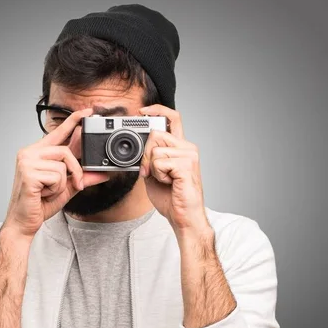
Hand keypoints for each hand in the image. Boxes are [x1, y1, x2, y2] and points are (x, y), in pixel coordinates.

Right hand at [3, 108, 109, 237]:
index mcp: (38, 153)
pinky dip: (55, 189)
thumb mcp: (67, 188)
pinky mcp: (28, 173)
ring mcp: (27, 162)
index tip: (87, 111)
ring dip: (62, 184)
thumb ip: (83, 177)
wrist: (23, 222)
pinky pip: (56, 176)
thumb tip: (102, 172)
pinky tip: (43, 194)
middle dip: (75, 170)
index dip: (73, 121)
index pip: (58, 132)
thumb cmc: (40, 204)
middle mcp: (30, 153)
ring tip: (48, 191)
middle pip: (65, 151)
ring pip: (62, 166)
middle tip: (76, 184)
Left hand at [139, 105, 208, 231]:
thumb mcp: (154, 173)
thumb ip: (149, 158)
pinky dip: (158, 175)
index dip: (157, 110)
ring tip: (165, 180)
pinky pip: (159, 162)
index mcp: (181, 147)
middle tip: (150, 172)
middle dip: (145, 154)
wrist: (183, 217)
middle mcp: (187, 148)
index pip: (173, 118)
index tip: (142, 111)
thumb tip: (139, 147)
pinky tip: (170, 183)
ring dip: (153, 168)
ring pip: (156, 150)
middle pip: (156, 133)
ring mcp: (189, 155)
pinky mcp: (187, 165)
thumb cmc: (171, 197)